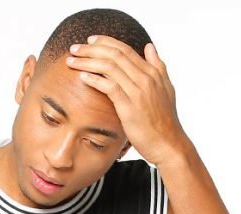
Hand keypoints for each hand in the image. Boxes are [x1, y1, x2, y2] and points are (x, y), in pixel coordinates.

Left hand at [65, 34, 185, 164]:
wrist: (169, 145)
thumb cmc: (165, 122)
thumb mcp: (166, 89)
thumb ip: (158, 67)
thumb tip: (150, 46)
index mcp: (152, 72)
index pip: (125, 50)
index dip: (106, 42)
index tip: (90, 41)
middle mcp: (145, 78)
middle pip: (115, 55)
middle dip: (92, 49)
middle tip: (74, 48)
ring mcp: (138, 92)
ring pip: (110, 68)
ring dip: (88, 62)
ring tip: (71, 61)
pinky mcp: (130, 108)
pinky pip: (110, 87)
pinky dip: (95, 80)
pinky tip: (83, 77)